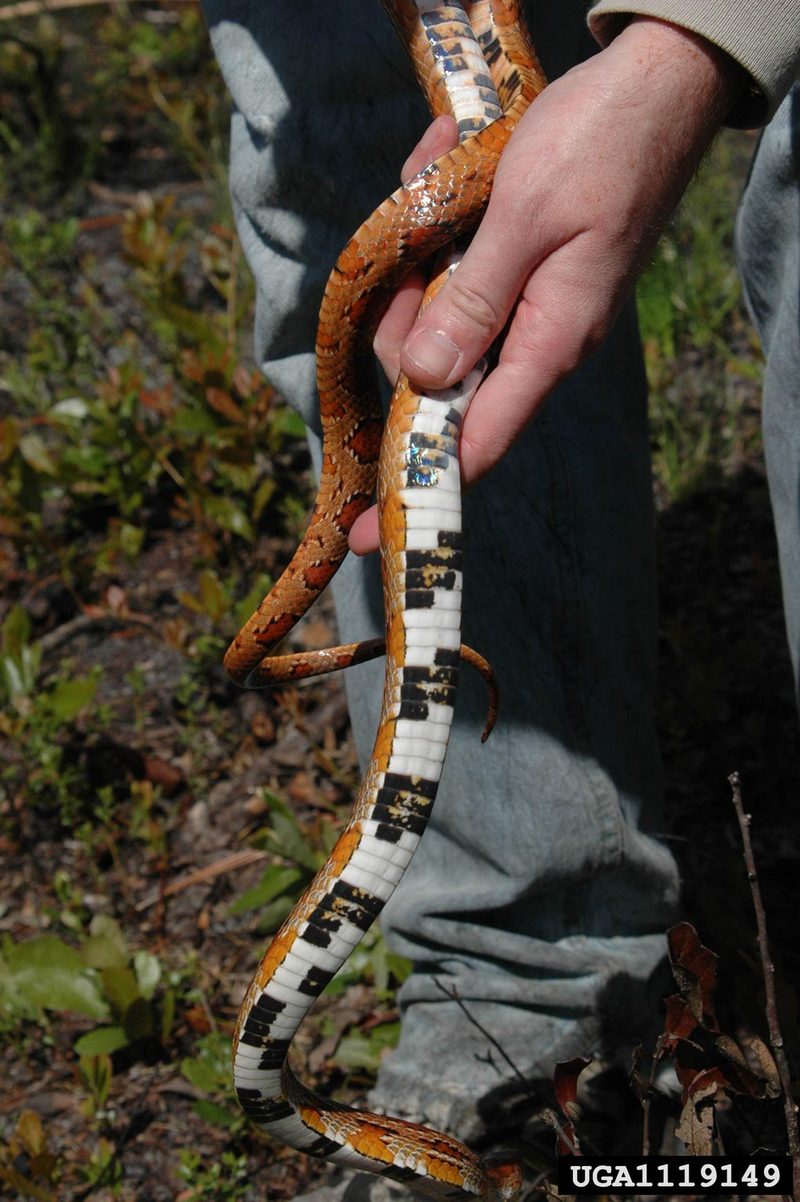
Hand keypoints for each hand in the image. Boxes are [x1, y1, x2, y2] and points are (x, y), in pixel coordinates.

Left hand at [349, 16, 743, 554]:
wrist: (659, 86)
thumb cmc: (600, 145)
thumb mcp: (523, 220)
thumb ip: (471, 304)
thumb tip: (422, 380)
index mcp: (548, 343)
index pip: (474, 443)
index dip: (415, 485)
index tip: (362, 532)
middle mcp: (537, 339)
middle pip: (437, 376)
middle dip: (400, 322)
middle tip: (406, 249)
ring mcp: (529, 308)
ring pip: (439, 324)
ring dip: (419, 261)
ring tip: (435, 180)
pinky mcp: (520, 273)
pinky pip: (459, 277)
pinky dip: (440, 234)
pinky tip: (447, 173)